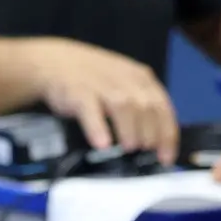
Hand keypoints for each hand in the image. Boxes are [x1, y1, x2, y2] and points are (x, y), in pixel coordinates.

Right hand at [28, 38, 180, 163]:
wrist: (54, 62)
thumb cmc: (92, 79)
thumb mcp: (123, 84)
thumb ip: (139, 107)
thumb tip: (154, 143)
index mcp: (141, 78)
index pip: (163, 108)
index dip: (167, 135)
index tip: (166, 157)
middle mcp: (125, 80)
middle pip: (147, 108)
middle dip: (150, 134)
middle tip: (146, 153)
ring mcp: (101, 85)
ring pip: (124, 107)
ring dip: (130, 130)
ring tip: (129, 149)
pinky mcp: (79, 91)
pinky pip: (91, 110)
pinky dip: (98, 128)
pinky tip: (102, 144)